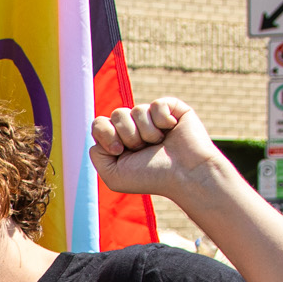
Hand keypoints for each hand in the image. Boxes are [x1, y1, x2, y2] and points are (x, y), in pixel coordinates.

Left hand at [87, 98, 228, 203]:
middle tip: (143, 150)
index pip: (100, 124)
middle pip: (116, 114)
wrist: (185, 175)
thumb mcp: (113, 175)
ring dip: (147, 132)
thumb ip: (97, 155)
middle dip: (128, 135)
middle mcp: (136, 128)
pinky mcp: (173, 109)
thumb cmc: (151, 177)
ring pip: (136, 110)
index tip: (119, 151)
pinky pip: (157, 104)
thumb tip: (102, 129)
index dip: (106, 134)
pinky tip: (171, 130)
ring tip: (159, 144)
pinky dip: (162, 120)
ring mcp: (154, 118)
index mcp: (120, 141)